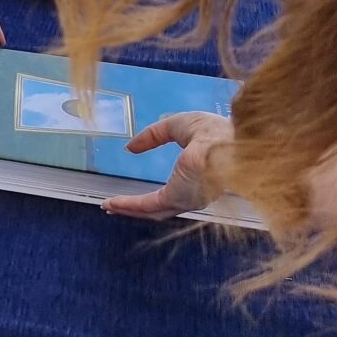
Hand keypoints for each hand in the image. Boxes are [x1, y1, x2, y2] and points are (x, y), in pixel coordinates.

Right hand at [102, 109, 231, 217]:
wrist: (226, 143)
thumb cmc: (211, 131)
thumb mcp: (177, 126)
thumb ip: (153, 135)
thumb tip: (131, 147)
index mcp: (201, 178)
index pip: (175, 191)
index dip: (157, 189)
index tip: (137, 191)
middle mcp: (194, 195)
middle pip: (160, 207)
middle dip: (137, 207)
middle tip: (117, 205)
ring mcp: (184, 199)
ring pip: (152, 210)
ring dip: (128, 209)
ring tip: (110, 206)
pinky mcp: (175, 198)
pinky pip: (146, 205)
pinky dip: (128, 204)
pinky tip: (112, 202)